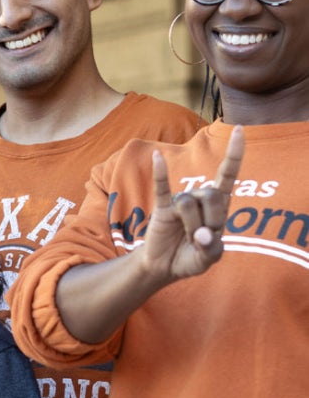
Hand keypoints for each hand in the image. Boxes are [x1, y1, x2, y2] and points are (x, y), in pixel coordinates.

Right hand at [142, 126, 244, 283]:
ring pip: (190, 204)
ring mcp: (180, 202)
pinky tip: (157, 156)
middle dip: (209, 221)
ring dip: (191, 227)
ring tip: (186, 239)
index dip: (234, 154)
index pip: (228, 176)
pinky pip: (162, 188)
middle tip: (200, 239)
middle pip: (212, 195)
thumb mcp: (208, 259)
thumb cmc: (190, 258)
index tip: (240, 130)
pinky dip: (160, 172)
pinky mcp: (163, 207)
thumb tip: (202, 234)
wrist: (164, 267)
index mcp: (218, 207)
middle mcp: (200, 198)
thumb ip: (210, 249)